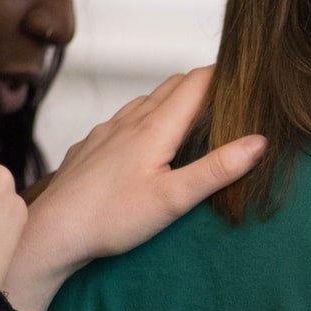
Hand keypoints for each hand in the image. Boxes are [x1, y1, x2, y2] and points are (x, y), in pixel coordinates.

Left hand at [1, 66, 266, 310]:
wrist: (52, 233)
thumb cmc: (111, 218)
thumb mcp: (174, 199)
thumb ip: (218, 169)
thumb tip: (258, 142)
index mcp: (155, 127)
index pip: (195, 83)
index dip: (222, 76)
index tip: (246, 80)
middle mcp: (130, 120)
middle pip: (172, 86)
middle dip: (202, 84)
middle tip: (227, 97)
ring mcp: (107, 131)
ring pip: (146, 100)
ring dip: (173, 99)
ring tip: (193, 115)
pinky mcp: (92, 146)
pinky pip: (124, 118)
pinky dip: (146, 116)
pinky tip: (147, 140)